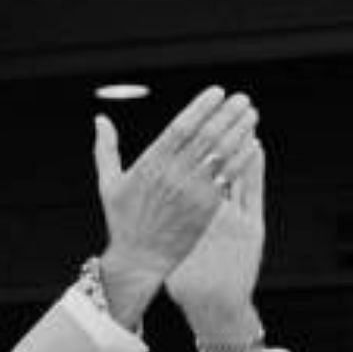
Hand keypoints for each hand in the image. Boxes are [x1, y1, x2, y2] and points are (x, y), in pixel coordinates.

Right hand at [92, 86, 258, 325]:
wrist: (140, 258)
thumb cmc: (123, 220)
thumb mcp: (108, 183)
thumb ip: (105, 149)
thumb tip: (100, 119)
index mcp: (149, 165)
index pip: (181, 127)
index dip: (202, 106)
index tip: (217, 92)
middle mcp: (173, 176)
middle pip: (207, 135)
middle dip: (228, 113)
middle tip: (241, 99)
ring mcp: (192, 192)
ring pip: (222, 153)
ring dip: (240, 130)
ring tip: (250, 115)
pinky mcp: (207, 207)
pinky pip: (230, 177)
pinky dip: (243, 158)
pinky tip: (252, 144)